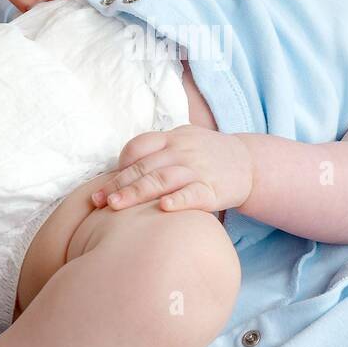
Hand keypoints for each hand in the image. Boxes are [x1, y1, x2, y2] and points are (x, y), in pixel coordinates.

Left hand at [91, 125, 253, 212]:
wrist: (249, 163)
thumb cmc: (207, 155)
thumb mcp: (183, 140)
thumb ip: (156, 150)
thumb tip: (120, 167)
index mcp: (172, 138)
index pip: (139, 146)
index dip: (120, 165)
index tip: (105, 185)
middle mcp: (182, 151)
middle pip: (145, 166)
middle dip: (118, 184)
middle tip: (99, 201)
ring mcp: (198, 169)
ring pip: (162, 179)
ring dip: (137, 193)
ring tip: (116, 206)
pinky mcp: (213, 189)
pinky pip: (194, 194)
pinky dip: (179, 200)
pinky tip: (164, 208)